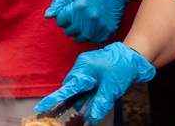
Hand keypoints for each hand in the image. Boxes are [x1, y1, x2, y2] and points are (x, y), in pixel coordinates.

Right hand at [33, 42, 155, 124]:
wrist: (134, 56)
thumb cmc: (122, 67)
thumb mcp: (112, 88)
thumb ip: (99, 104)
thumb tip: (90, 118)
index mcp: (83, 69)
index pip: (66, 88)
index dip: (53, 101)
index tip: (40, 109)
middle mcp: (82, 68)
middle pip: (73, 91)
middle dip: (80, 101)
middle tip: (93, 104)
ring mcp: (86, 69)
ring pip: (80, 90)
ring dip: (88, 97)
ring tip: (105, 92)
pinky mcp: (92, 72)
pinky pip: (86, 86)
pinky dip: (92, 92)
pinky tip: (102, 91)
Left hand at [45, 0, 128, 42]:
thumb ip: (58, 2)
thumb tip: (48, 16)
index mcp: (79, 6)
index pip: (60, 20)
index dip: (62, 16)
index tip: (68, 11)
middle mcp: (89, 17)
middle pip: (69, 31)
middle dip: (69, 25)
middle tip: (76, 17)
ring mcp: (99, 25)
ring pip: (80, 39)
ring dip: (78, 32)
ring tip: (82, 23)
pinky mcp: (108, 30)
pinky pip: (93, 41)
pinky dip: (90, 36)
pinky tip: (91, 27)